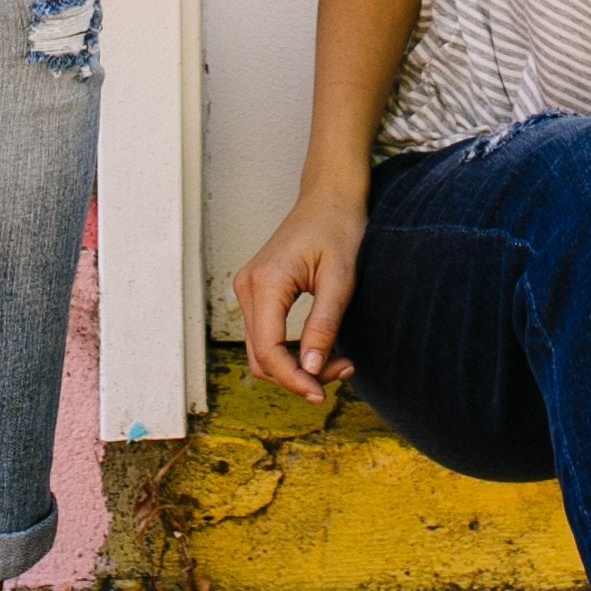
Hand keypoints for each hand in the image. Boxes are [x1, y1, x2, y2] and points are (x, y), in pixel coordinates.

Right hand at [233, 193, 366, 406]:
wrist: (330, 196)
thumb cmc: (339, 229)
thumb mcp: (340, 280)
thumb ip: (323, 326)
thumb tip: (309, 371)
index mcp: (266, 282)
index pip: (269, 351)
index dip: (293, 380)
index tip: (322, 394)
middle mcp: (248, 286)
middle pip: (261, 357)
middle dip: (298, 376)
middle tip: (342, 373)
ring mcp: (248, 288)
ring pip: (261, 351)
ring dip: (294, 368)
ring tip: (338, 364)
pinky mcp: (257, 291)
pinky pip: (265, 336)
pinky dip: (289, 352)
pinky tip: (319, 352)